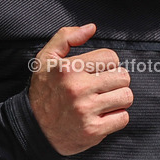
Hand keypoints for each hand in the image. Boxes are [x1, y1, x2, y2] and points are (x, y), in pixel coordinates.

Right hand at [28, 24, 133, 155]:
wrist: (33, 129)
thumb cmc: (43, 91)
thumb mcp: (46, 59)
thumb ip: (66, 37)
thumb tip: (92, 28)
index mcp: (69, 69)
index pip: (111, 57)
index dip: (107, 64)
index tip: (97, 72)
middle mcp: (78, 89)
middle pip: (123, 77)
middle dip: (115, 81)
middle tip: (102, 87)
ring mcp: (86, 111)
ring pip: (126, 97)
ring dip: (118, 99)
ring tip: (103, 101)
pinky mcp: (93, 131)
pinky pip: (123, 118)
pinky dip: (116, 117)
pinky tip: (102, 116)